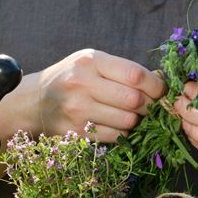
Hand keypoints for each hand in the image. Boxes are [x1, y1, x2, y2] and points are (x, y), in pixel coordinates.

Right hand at [39, 49, 165, 141]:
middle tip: (151, 106)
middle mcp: (83, 83)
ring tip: (133, 114)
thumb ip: (124, 69)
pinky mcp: (77, 132)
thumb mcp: (93, 62)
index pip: (135, 75)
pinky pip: (115, 136)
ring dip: (138, 121)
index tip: (161, 91)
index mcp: (91, 61)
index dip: (156, 86)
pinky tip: (118, 124)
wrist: (36, 101)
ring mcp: (78, 110)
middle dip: (150, 105)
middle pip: (134, 100)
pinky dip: (124, 133)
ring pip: (128, 121)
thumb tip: (160, 80)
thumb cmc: (73, 77)